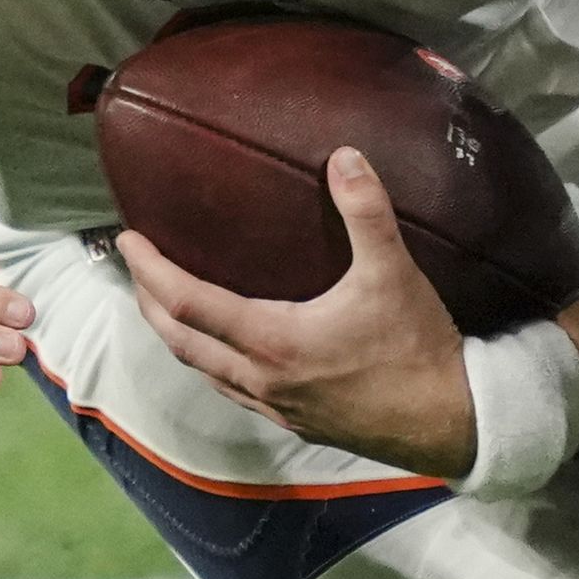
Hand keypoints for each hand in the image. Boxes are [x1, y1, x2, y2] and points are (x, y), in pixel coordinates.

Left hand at [118, 150, 476, 476]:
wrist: (449, 422)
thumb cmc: (417, 347)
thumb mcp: (394, 272)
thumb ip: (366, 212)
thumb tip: (343, 156)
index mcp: (273, 340)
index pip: (188, 303)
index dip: (152, 270)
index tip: (129, 240)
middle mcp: (262, 378)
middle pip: (180, 341)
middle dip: (148, 301)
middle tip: (135, 265)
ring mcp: (276, 406)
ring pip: (203, 371)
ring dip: (175, 335)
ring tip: (165, 302)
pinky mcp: (296, 422)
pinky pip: (232, 390)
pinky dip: (210, 362)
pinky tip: (225, 349)